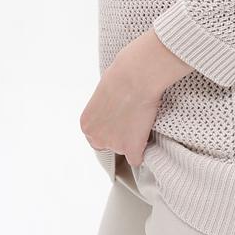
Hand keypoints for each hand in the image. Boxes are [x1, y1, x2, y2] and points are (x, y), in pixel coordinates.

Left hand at [80, 27, 193, 167]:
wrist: (137, 76)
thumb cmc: (122, 74)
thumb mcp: (103, 92)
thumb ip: (103, 108)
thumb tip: (112, 110)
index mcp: (86, 124)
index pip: (97, 136)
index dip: (110, 127)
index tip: (120, 119)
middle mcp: (96, 138)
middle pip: (108, 146)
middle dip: (119, 137)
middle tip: (131, 120)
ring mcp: (114, 146)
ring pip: (124, 150)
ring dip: (133, 140)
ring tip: (140, 119)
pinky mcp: (131, 149)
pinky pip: (137, 160)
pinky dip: (143, 151)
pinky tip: (147, 135)